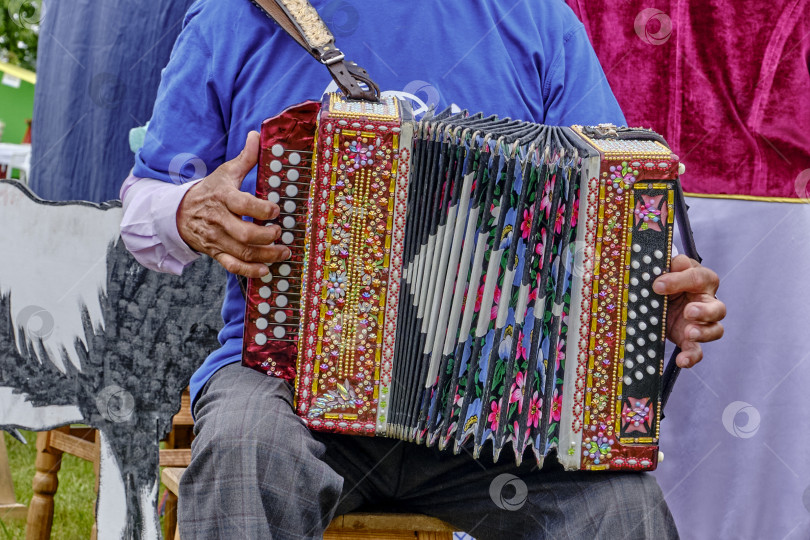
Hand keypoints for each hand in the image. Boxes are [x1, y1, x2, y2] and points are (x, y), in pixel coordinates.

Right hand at [177, 131, 289, 277]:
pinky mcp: (216, 253)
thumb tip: (258, 135)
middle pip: (244, 234)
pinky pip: (232, 266)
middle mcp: (219, 220)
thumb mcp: (225, 172)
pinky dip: (249, 270)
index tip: (276, 210)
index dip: (261, 210)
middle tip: (280, 232)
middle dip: (267, 236)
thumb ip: (245, 158)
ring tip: (283, 252)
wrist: (179, 212)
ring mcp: (217, 239)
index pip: (242, 204)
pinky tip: (265, 270)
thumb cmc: (210, 191)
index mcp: (223, 197)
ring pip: (242, 252)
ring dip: (266, 255)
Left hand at [652, 255, 725, 367]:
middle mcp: (707, 302)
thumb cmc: (664, 279)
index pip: (698, 278)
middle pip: (718, 308)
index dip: (679, 281)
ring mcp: (701, 323)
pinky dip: (692, 356)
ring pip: (715, 330)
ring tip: (688, 333)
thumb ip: (671, 265)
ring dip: (703, 333)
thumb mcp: (665, 269)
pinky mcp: (690, 340)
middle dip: (705, 311)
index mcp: (702, 280)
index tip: (657, 285)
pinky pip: (698, 351)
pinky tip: (682, 360)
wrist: (655, 296)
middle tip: (689, 311)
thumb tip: (675, 263)